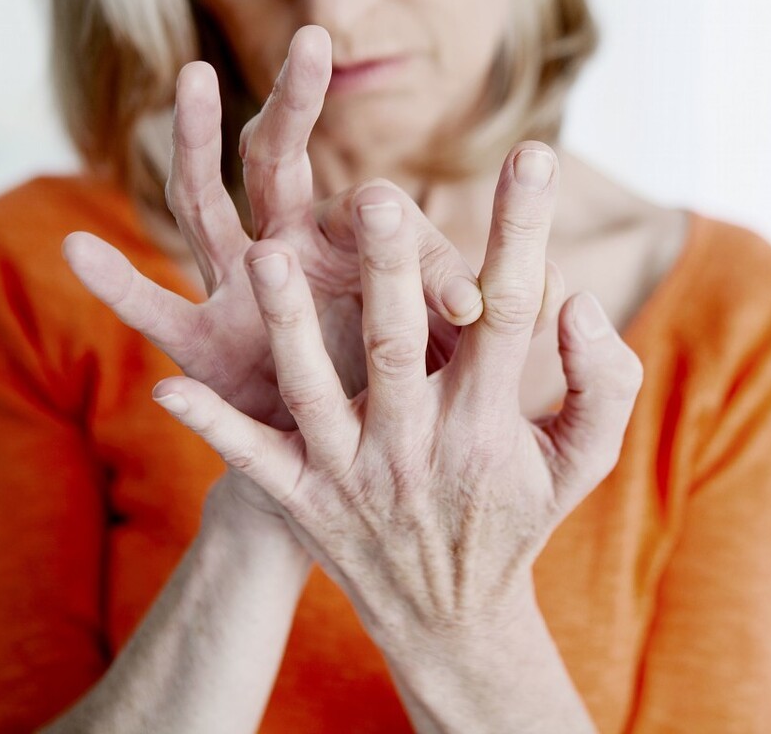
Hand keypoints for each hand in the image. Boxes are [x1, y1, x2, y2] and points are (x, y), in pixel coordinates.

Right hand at [63, 26, 482, 430]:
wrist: (347, 461)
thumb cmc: (401, 394)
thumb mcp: (436, 352)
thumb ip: (453, 315)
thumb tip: (485, 302)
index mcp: (352, 247)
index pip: (379, 211)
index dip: (420, 252)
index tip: (465, 306)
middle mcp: (289, 251)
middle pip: (283, 162)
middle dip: (297, 104)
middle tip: (314, 38)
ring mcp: (236, 288)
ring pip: (206, 203)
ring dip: (194, 142)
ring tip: (190, 76)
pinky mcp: (200, 343)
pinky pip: (152, 309)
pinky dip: (115, 283)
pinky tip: (75, 248)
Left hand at [149, 143, 643, 648]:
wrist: (452, 617)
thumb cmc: (519, 514)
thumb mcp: (585, 459)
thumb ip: (602, 380)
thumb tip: (576, 302)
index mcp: (489, 419)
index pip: (509, 313)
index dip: (522, 233)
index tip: (531, 154)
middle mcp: (419, 444)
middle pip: (400, 345)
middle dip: (388, 271)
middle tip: (375, 198)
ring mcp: (354, 474)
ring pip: (316, 392)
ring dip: (288, 328)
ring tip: (264, 258)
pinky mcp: (305, 500)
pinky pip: (254, 462)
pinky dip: (214, 427)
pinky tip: (168, 385)